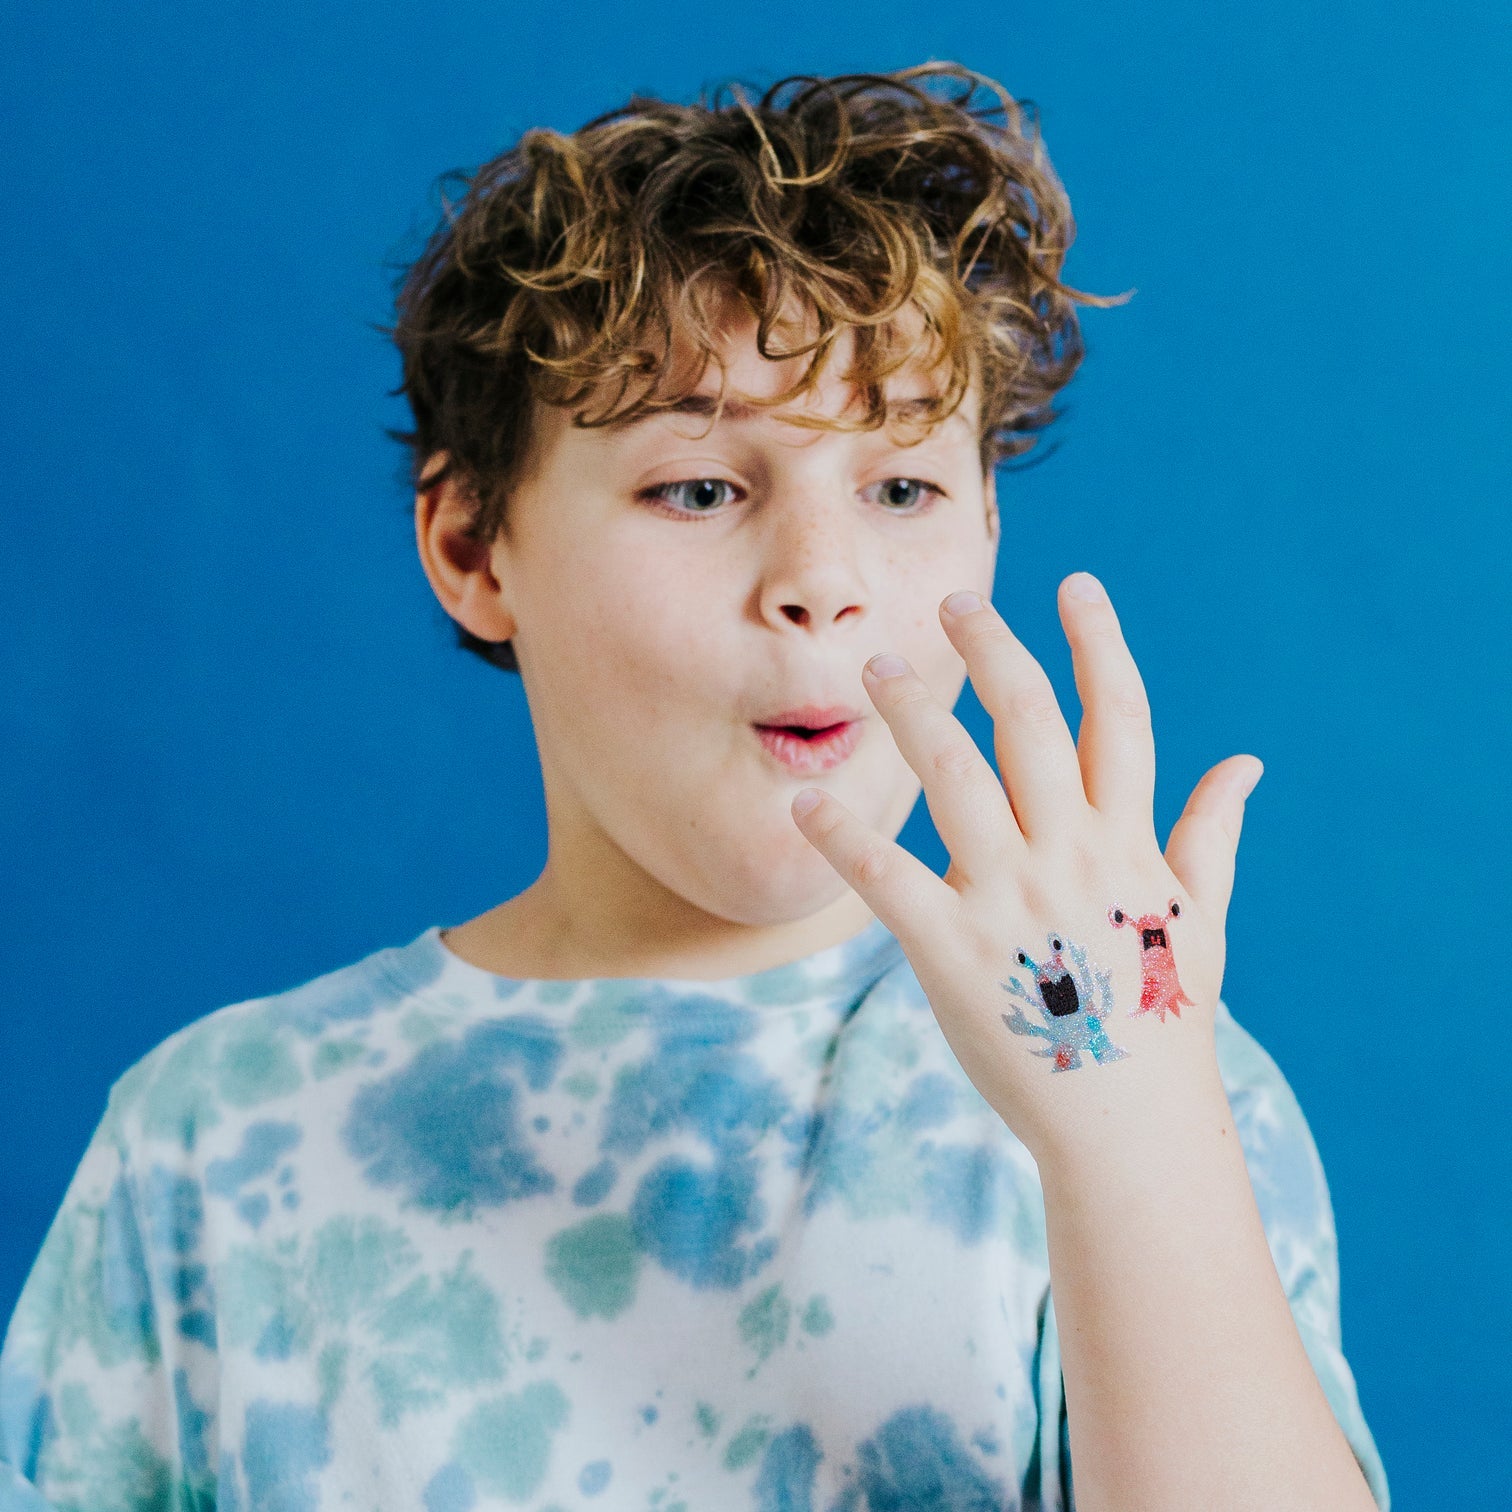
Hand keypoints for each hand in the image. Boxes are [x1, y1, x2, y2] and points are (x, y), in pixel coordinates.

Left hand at [789, 573, 1262, 1161]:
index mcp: (1129, 844)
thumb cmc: (1161, 1021)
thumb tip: (1246, 763)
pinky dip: (846, 837)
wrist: (1129, 1128)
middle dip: (994, 653)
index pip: (1120, 719)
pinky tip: (807, 801)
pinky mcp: (953, 955)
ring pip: (958, 782)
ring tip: (875, 669)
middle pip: (1032, 727)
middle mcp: (1072, 857)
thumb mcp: (1201, 922)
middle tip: (951, 600)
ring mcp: (1012, 903)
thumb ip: (1211, 835)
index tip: (1075, 585)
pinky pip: (889, 882)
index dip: (1099, 645)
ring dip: (915, 717)